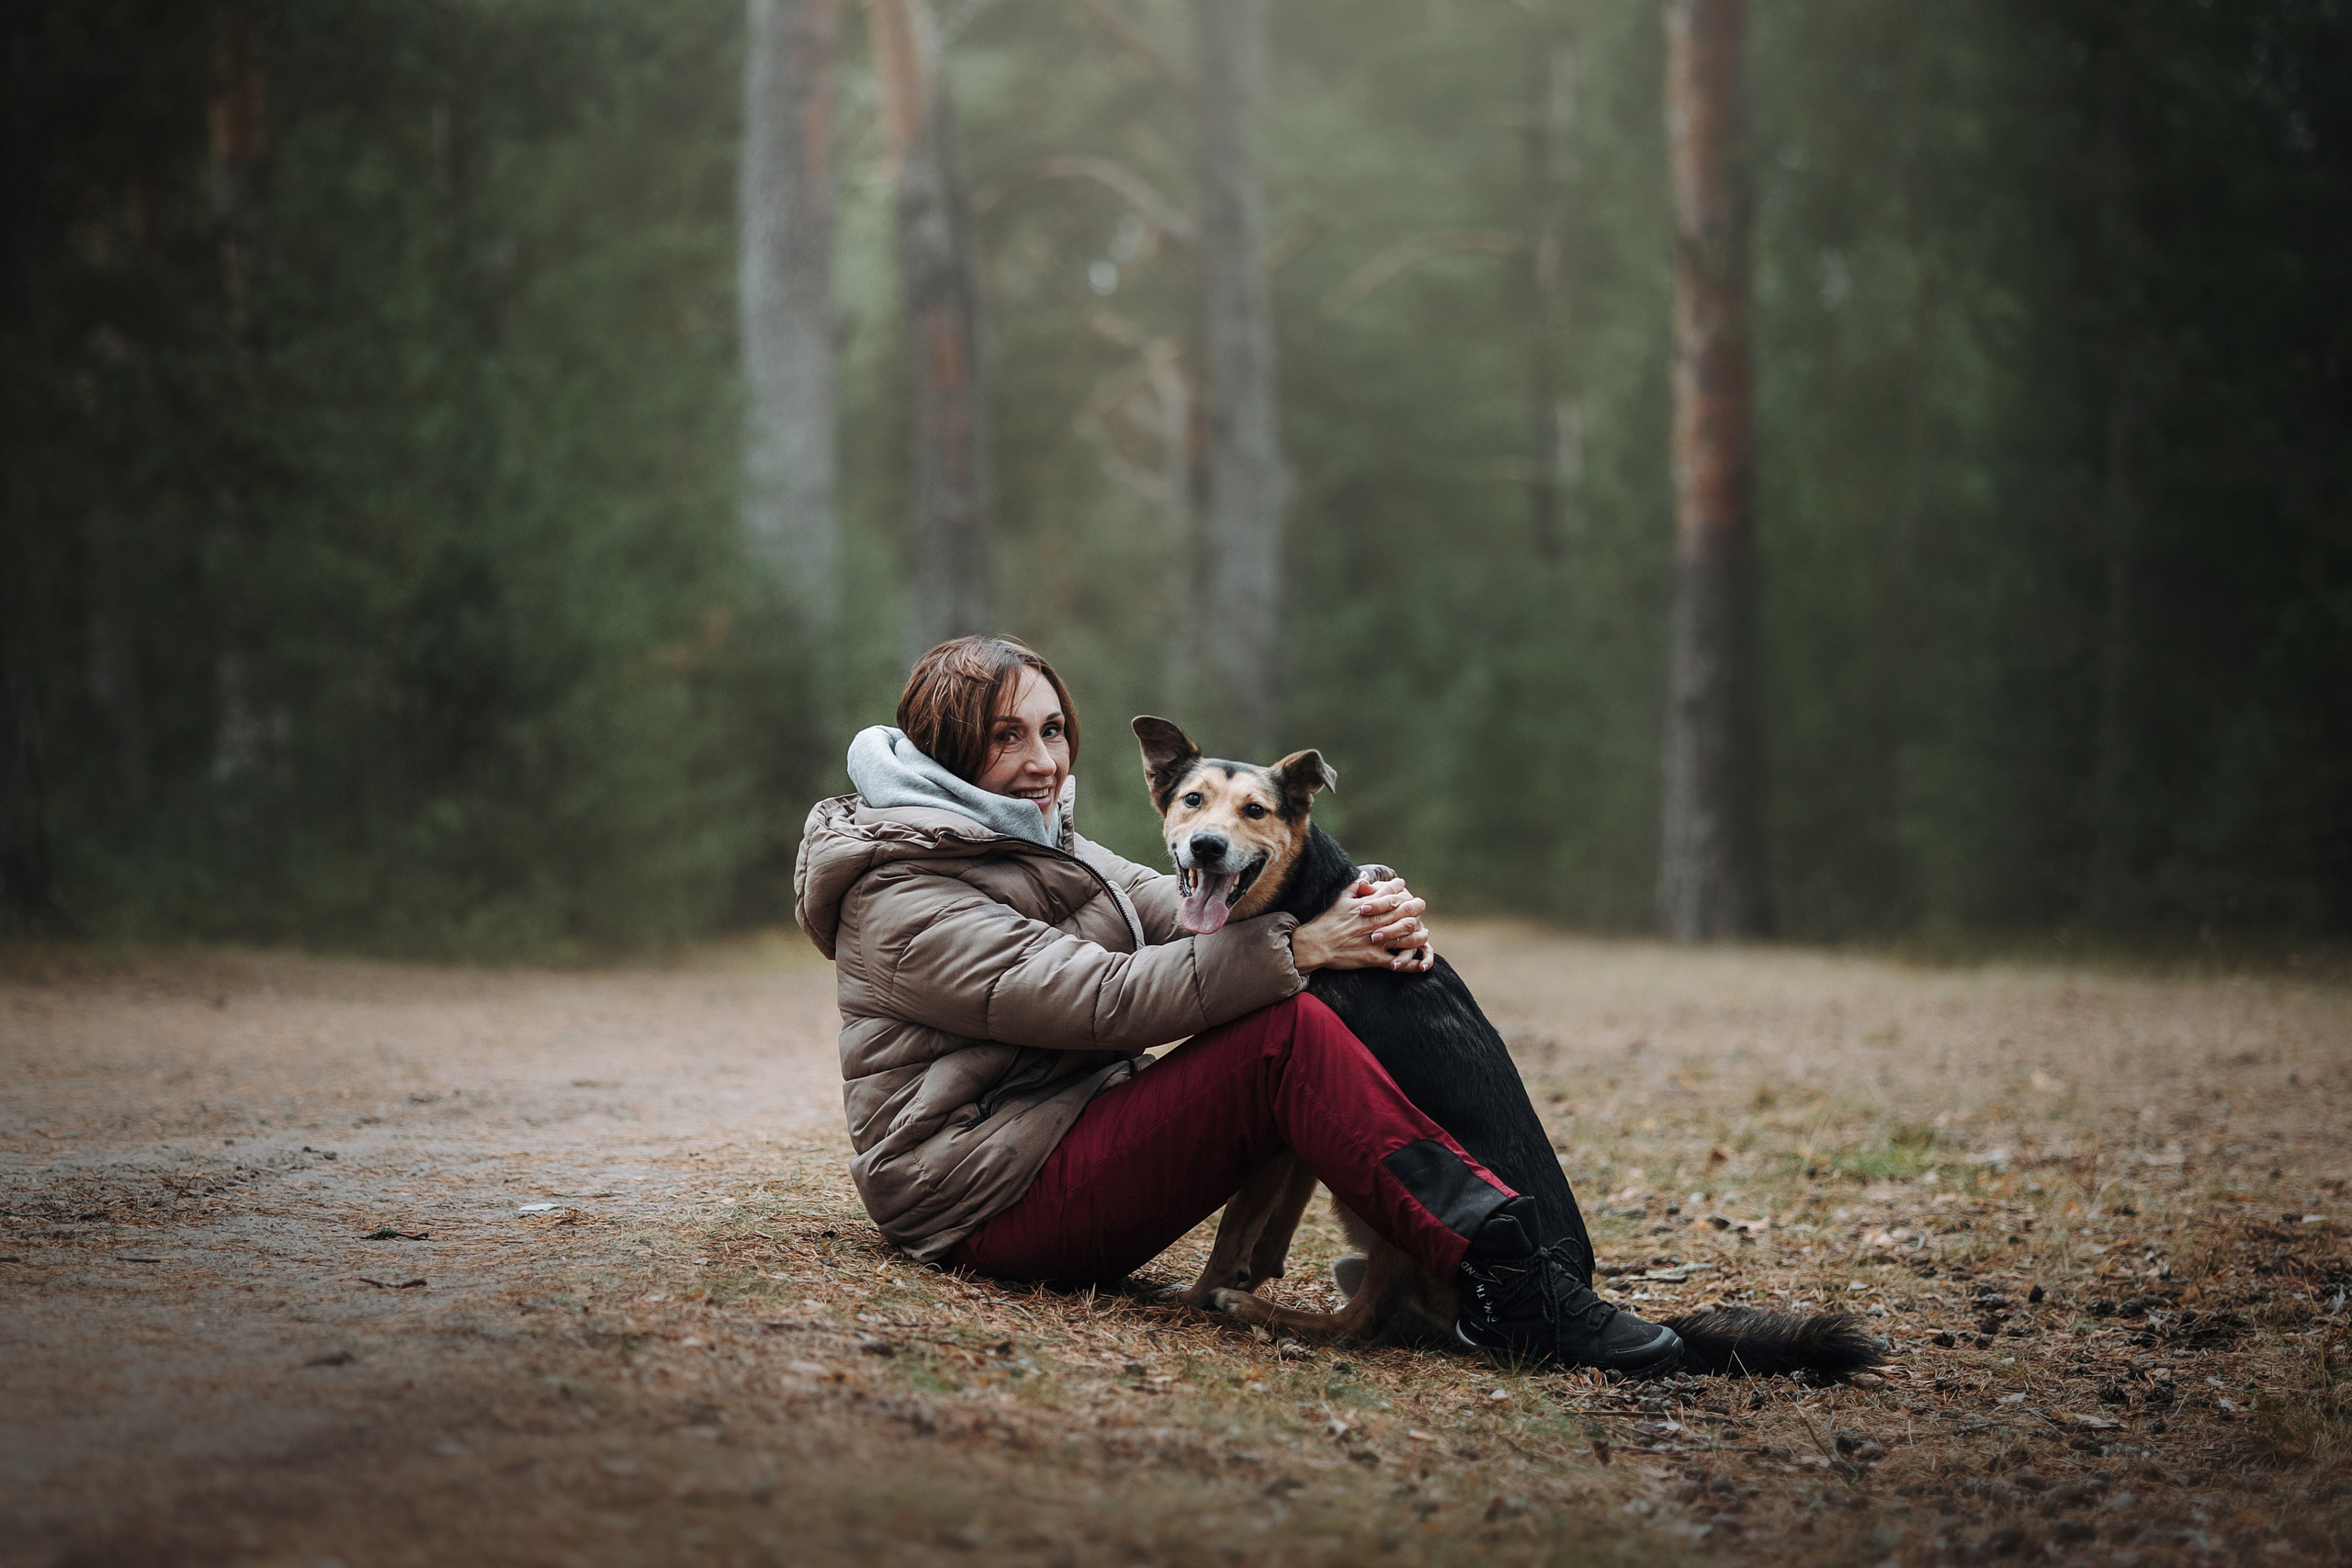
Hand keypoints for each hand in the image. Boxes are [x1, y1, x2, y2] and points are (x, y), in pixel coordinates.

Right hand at [1290, 875, 1434, 973]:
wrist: (1316, 945)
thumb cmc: (1327, 921)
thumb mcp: (1340, 899)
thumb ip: (1355, 886)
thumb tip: (1366, 875)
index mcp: (1368, 907)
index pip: (1390, 894)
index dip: (1399, 887)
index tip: (1403, 885)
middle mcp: (1375, 923)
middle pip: (1405, 913)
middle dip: (1416, 907)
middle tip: (1421, 905)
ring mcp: (1376, 941)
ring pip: (1407, 937)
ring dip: (1419, 934)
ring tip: (1423, 932)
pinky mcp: (1374, 958)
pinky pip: (1397, 962)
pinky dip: (1410, 963)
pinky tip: (1420, 962)